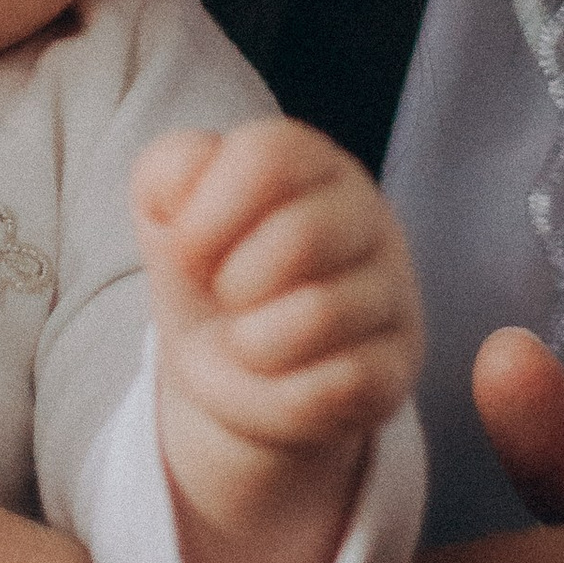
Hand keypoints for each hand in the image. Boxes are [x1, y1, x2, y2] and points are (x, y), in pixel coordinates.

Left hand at [135, 118, 419, 562]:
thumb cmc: (204, 304)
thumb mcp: (169, 229)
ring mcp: (391, 311)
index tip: (179, 242)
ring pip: (318, 314)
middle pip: (298, 230)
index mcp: (311, 172)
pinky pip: (338, 386)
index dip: (211, 200)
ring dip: (255, 341)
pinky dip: (285, 396)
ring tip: (244, 354)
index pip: (272, 148)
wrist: (245, 414)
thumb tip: (172, 177)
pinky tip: (271, 398)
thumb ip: (170, 182)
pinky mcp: (394, 389)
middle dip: (232, 275)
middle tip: (216, 304)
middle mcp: (367, 230)